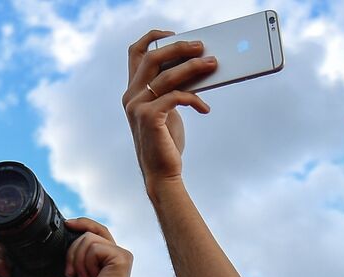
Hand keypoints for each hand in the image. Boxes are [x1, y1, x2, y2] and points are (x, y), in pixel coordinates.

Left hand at [63, 218, 133, 276]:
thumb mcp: (84, 273)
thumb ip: (82, 256)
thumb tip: (67, 239)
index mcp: (111, 256)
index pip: (97, 230)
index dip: (83, 223)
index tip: (67, 224)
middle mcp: (119, 252)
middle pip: (88, 233)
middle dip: (73, 251)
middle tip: (71, 272)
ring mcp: (121, 254)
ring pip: (88, 240)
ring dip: (78, 260)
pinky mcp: (120, 257)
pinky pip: (93, 248)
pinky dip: (86, 263)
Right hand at [123, 29, 217, 188]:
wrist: (163, 175)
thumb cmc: (167, 144)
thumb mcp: (168, 111)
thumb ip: (172, 90)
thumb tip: (195, 69)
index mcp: (133, 91)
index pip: (135, 53)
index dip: (152, 38)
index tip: (173, 34)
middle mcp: (131, 96)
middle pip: (152, 57)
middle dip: (179, 48)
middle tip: (201, 46)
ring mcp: (137, 107)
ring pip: (167, 76)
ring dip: (193, 68)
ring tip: (212, 65)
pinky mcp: (150, 118)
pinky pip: (176, 97)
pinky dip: (194, 99)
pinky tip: (205, 108)